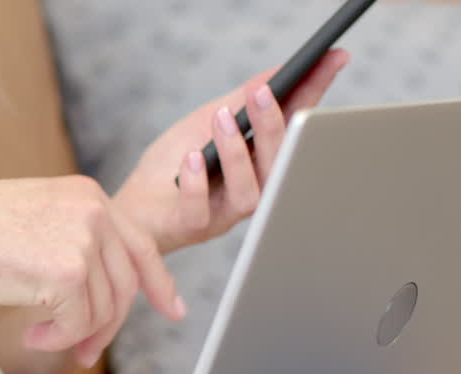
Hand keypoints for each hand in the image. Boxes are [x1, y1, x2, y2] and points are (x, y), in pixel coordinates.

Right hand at [0, 177, 186, 367]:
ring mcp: (83, 239)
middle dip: (108, 327)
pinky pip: (79, 324)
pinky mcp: (67, 272)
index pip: (140, 244)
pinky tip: (32, 334)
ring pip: (104, 310)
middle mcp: (94, 211)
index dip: (159, 282)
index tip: (173, 309)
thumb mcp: (38, 223)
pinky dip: (59, 340)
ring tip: (41, 335)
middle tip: (87, 356)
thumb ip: (78, 245)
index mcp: (88, 194)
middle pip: (125, 285)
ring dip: (76, 335)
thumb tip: (110, 297)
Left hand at [115, 49, 349, 254]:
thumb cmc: (171, 165)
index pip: (293, 128)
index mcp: (260, 163)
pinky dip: (197, 183)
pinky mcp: (192, 227)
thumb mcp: (205, 122)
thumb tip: (275, 73)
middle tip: (263, 92)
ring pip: (248, 192)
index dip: (315, 94)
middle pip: (277, 165)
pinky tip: (193, 157)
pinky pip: (200, 211)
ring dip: (237, 154)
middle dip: (274, 127)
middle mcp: (250, 191)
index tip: (331, 60)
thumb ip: (239, 102)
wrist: (129, 205)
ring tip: (221, 118)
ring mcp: (223, 212)